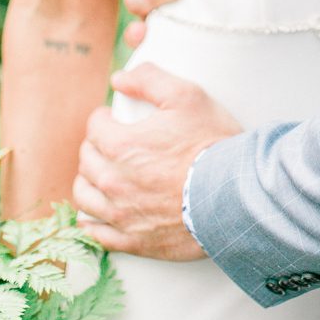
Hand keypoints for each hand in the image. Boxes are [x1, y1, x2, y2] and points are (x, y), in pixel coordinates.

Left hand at [74, 63, 241, 258]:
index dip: (104, 118)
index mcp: (121, 145)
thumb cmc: (212, 143)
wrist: (234, 195)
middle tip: (111, 143)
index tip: (114, 118)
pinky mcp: (134, 241)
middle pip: (87, 161)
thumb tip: (119, 78)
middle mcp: (114, 181)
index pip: (94, 127)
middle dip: (95, 147)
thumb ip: (149, 79)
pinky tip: (102, 213)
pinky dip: (94, 221)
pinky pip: (97, 234)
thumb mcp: (187, 96)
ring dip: (89, 182)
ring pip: (85, 197)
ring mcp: (122, 214)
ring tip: (102, 175)